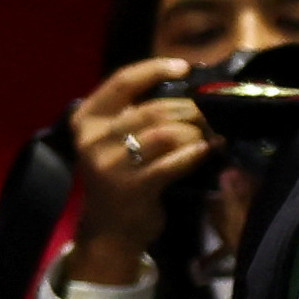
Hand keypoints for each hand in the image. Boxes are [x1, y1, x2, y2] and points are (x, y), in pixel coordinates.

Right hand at [68, 57, 210, 282]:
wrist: (109, 232)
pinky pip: (175, 161)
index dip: (155, 69)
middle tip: (211, 115)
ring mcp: (112, 164)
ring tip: (211, 134)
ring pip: (168, 132)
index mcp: (87, 120)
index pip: (122, 81)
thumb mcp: (113, 141)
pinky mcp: (133, 187)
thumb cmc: (119, 179)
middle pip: (154, 109)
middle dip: (190, 109)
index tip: (184, 67)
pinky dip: (198, 152)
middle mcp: (94, 139)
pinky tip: (211, 149)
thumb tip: (184, 85)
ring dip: (196, 131)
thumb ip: (134, 114)